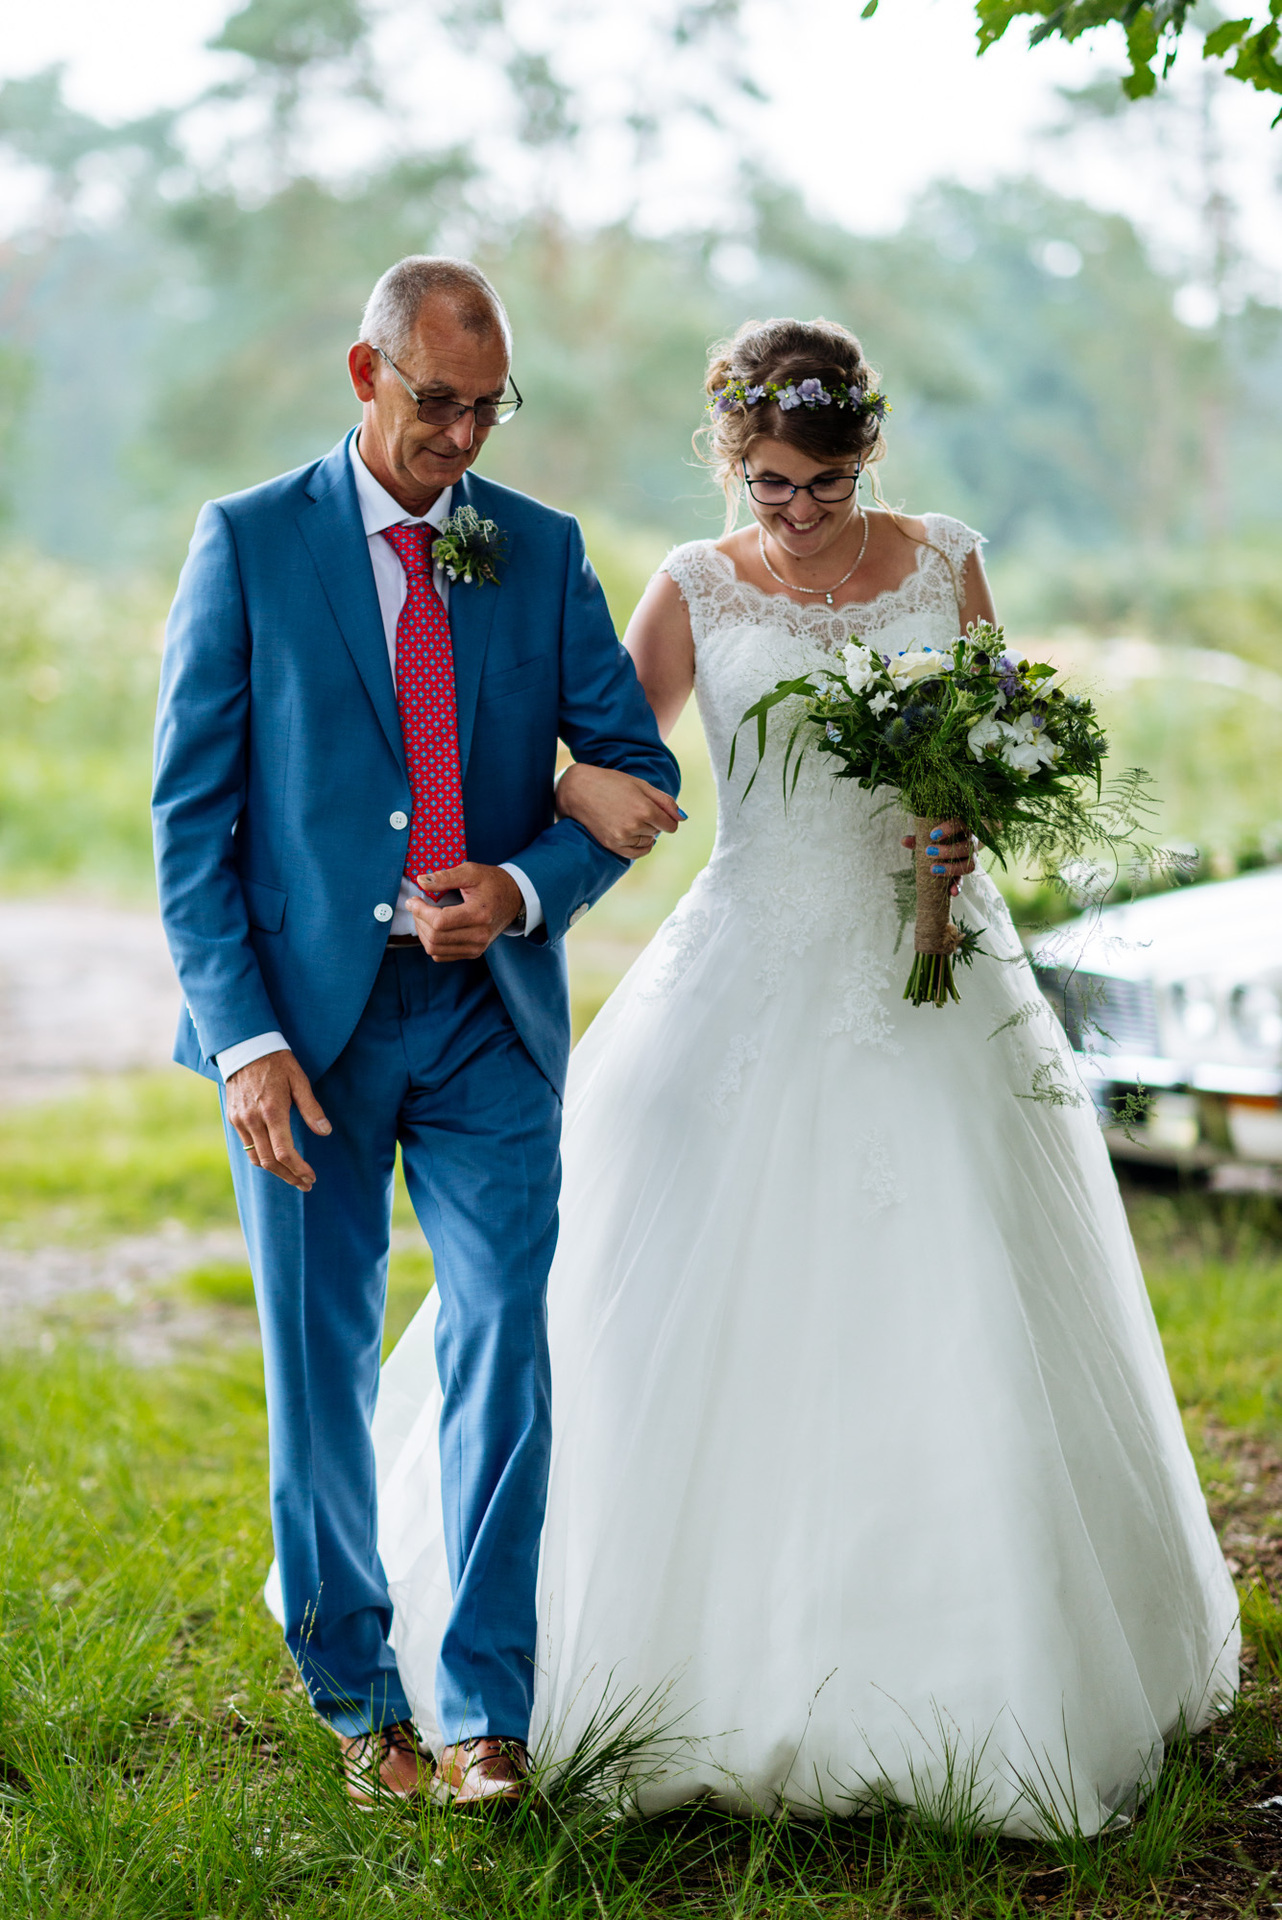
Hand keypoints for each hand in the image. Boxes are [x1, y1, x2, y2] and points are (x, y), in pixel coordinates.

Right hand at [226, 1048, 330, 1189]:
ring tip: (293, 1176)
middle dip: (289, 1177)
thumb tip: (325, 1132)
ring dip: (275, 1171)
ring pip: (256, 1158)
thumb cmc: (278, 1062)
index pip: (284, 1152)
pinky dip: (261, 1157)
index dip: (299, 1169)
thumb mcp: (299, 1081)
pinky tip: (276, 1160)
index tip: (311, 1177)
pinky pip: (247, 1146)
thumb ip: (311, 1109)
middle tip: (306, 1184)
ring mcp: (240, 1120)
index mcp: (272, 1111)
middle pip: (270, 1161)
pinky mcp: (233, 1118)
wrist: (245, 1048)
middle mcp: (253, 1119)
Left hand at [408, 862, 522, 959]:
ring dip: (422, 932)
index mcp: (479, 914)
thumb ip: (445, 876)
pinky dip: (431, 943)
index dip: (420, 911)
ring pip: (435, 949)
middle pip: (435, 937)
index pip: (440, 922)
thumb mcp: (471, 872)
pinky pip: (442, 955)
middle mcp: (479, 935)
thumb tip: (421, 881)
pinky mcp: (473, 952)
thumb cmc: (492, 883)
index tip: (414, 900)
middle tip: (416, 906)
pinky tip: (431, 927)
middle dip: (418, 920)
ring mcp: (477, 947)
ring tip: (422, 916)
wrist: (514, 899)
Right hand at [554, 763, 681, 859]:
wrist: (578, 790)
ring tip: (630, 818)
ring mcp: (622, 837)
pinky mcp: (611, 845)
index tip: (656, 810)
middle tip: (635, 808)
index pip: (671, 825)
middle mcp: (634, 825)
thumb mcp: (641, 785)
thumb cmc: (611, 783)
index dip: (666, 818)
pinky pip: (636, 854)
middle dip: (652, 822)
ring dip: (645, 834)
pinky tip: (635, 836)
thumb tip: (683, 818)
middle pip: (658, 832)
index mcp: (645, 809)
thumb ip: (665, 802)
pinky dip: (640, 847)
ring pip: (648, 843)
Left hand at [902, 820, 975, 897]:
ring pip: (968, 864)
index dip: (949, 829)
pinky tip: (952, 892)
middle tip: (928, 852)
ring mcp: (972, 857)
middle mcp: (971, 842)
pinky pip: (965, 879)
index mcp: (963, 828)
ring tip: (933, 869)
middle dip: (947, 851)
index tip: (932, 835)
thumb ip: (920, 837)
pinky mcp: (966, 871)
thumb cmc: (941, 836)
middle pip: (966, 846)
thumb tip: (904, 841)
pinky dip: (958, 886)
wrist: (954, 843)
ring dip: (951, 869)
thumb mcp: (931, 835)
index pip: (961, 824)